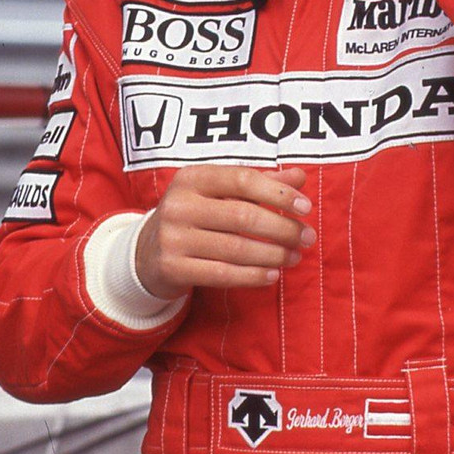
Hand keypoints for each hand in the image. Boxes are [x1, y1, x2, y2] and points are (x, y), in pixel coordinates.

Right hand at [134, 165, 314, 298]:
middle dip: (282, 228)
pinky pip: (222, 274)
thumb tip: (300, 177)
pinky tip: (272, 275)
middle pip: (243, 215)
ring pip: (236, 248)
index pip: (242, 179)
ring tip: (295, 256)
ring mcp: (173, 237)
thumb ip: (258, 184)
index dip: (277, 192)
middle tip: (307, 237)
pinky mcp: (172, 268)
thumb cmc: (193, 216)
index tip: (305, 207)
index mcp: (191, 178)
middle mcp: (179, 204)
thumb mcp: (218, 193)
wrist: (145, 253)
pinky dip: (252, 276)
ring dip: (273, 254)